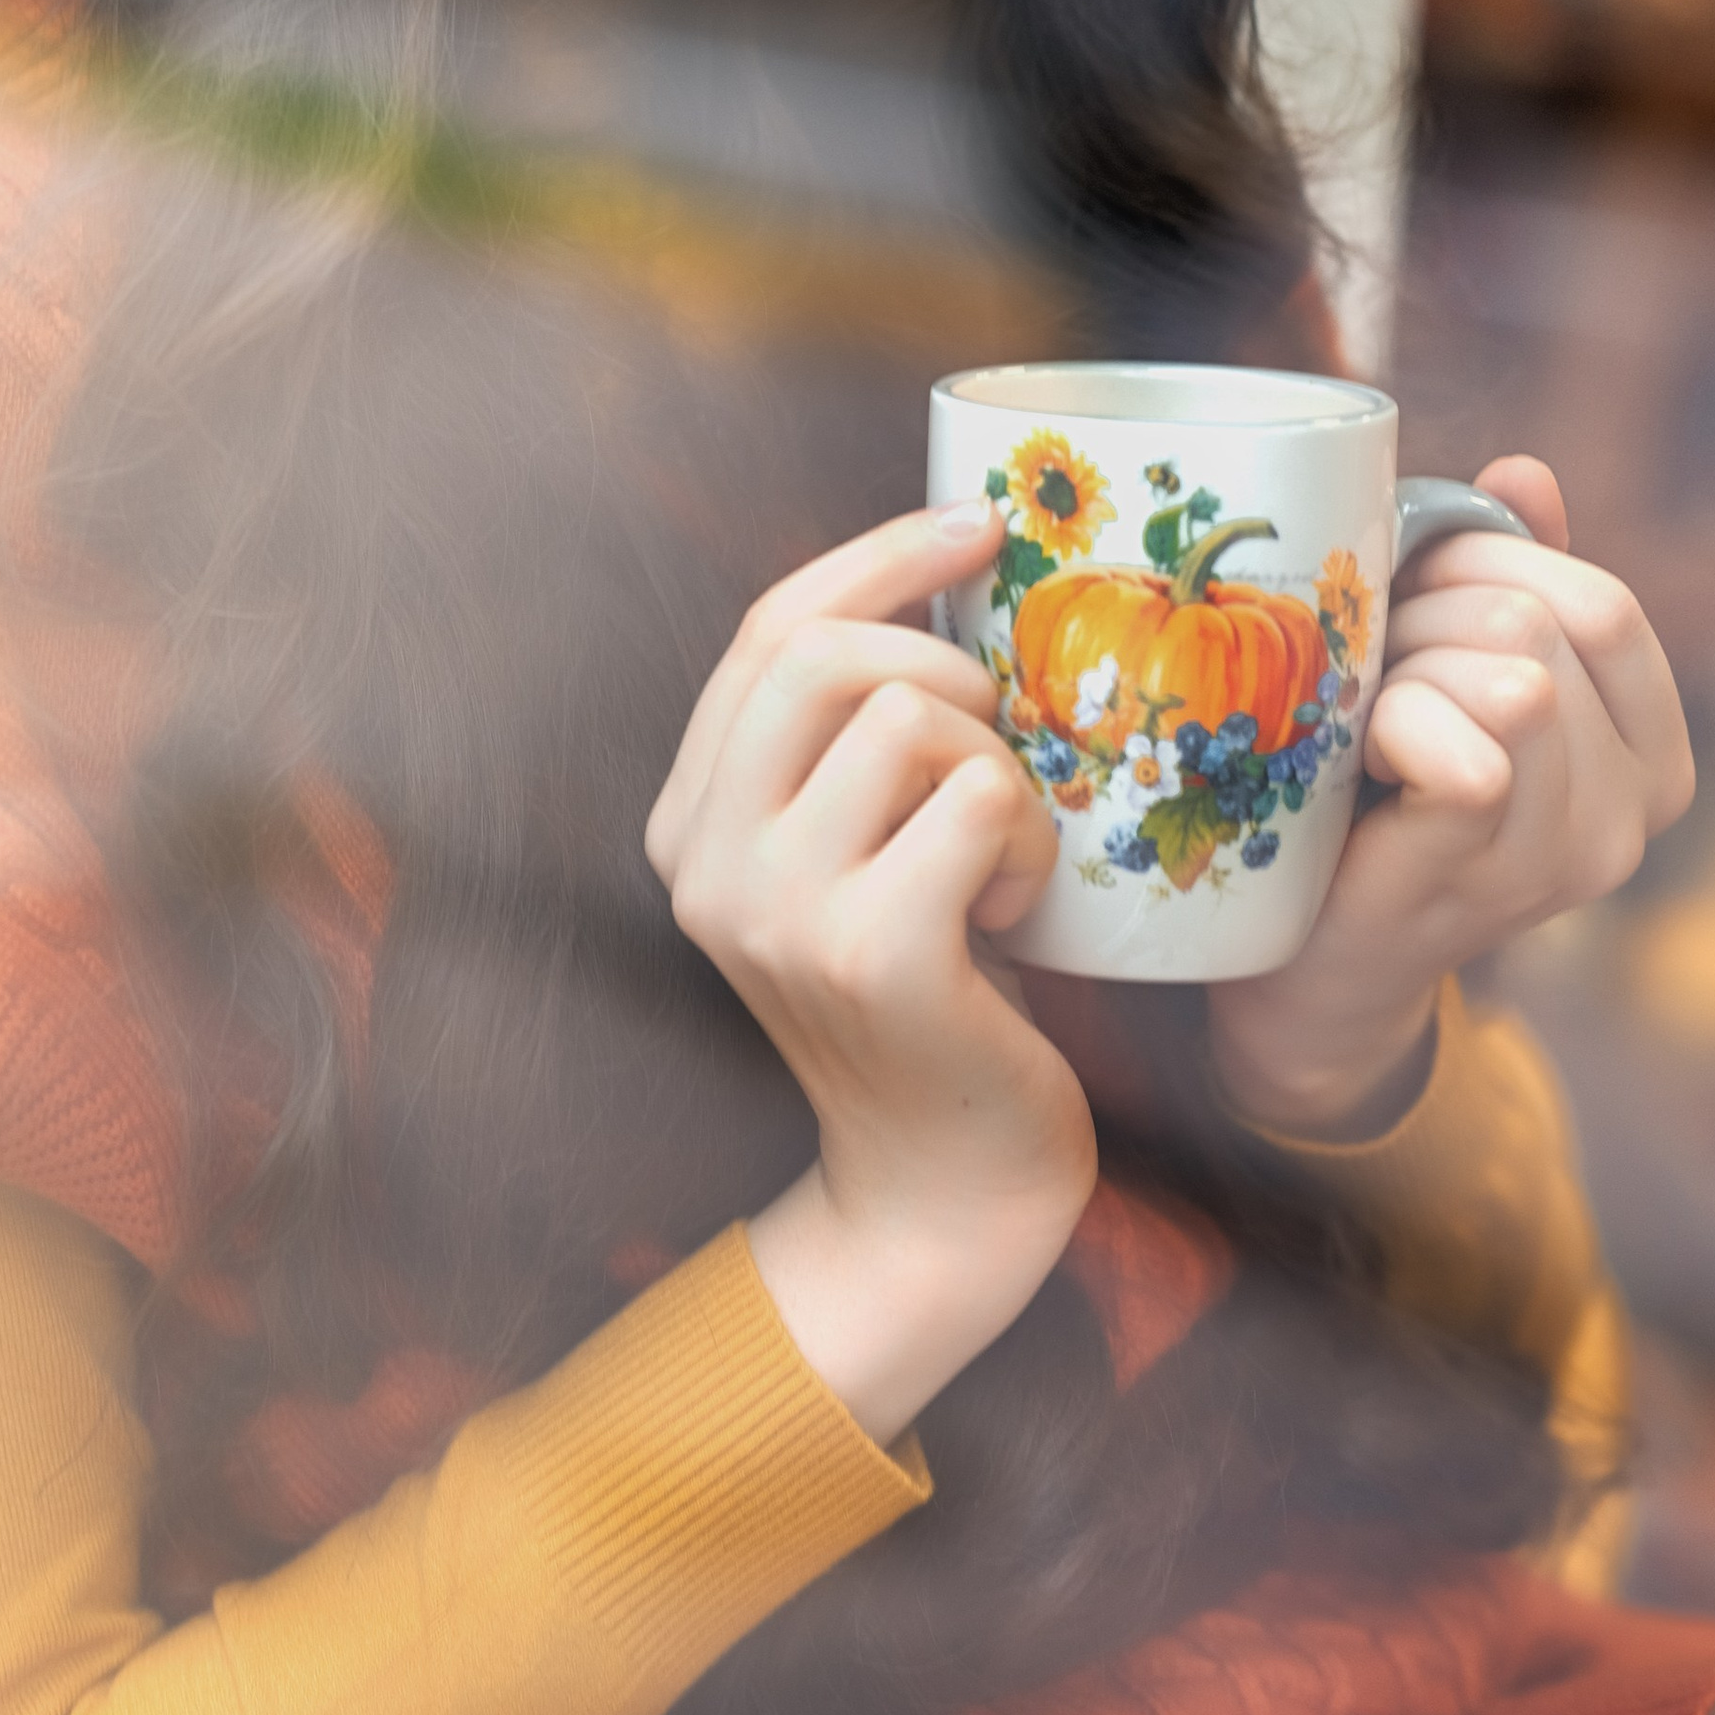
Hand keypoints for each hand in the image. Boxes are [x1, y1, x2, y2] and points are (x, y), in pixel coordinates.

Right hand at [647, 503, 1093, 1440]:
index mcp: (688, 822)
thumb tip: (946, 570)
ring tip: (1002, 860)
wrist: (944, 1190)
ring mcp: (775, 911)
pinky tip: (1014, 912)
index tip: (978, 524)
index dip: (879, 556)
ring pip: (911, 717)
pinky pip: (975, 801)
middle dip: (946, 666)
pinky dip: (1025, 840)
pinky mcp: (868, 955)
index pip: (768, 629)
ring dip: (999, 771)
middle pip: (824, 652)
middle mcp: (705, 862)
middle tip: (1000, 742)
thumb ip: (848, 744)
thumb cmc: (934, 999)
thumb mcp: (856, 854)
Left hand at [1206, 455, 1693, 1135]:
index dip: (1493, 566)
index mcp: (1651, 755)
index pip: (1605, 605)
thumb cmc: (1377, 796)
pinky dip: (1395, 726)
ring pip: (1512, 678)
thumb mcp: (1453, 675)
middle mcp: (1634, 817)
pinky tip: (1358, 758)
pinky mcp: (1484, 878)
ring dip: (1403, 670)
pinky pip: (1468, 752)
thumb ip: (1507, 580)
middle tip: (1366, 660)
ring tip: (1359, 713)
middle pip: (1545, 629)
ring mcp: (1567, 859)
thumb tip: (1523, 472)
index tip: (1411, 586)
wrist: (1309, 961)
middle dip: (1429, 614)